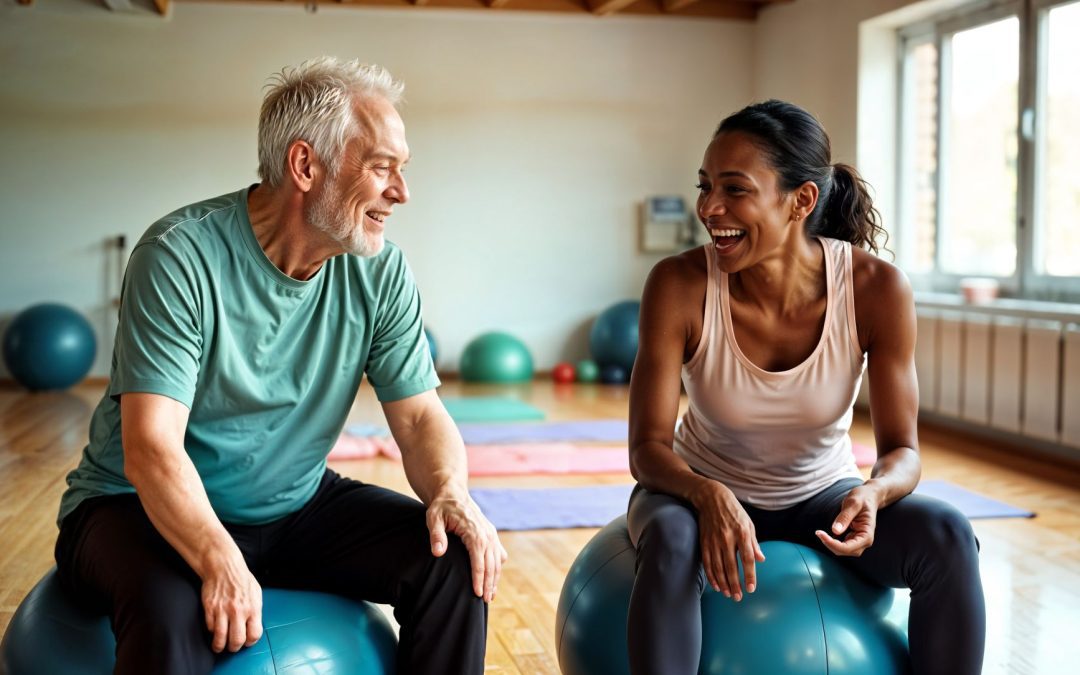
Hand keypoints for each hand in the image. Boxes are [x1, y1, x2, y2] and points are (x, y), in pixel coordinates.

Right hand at [200, 551, 262, 652]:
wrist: (224, 567)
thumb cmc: (241, 580)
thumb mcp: (256, 594)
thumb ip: (256, 612)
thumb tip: (253, 629)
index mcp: (253, 607)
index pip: (254, 634)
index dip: (250, 642)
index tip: (246, 641)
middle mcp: (238, 610)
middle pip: (237, 640)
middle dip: (234, 648)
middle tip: (232, 647)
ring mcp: (223, 610)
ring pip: (220, 638)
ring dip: (220, 646)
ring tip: (220, 646)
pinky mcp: (210, 608)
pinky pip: (210, 628)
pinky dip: (212, 632)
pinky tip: (215, 629)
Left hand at [427, 489, 507, 602]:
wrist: (452, 493)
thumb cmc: (441, 507)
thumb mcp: (433, 518)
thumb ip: (436, 536)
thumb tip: (438, 552)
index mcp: (474, 531)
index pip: (479, 560)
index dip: (479, 578)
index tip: (477, 594)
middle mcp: (487, 533)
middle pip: (491, 563)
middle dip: (489, 583)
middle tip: (485, 601)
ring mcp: (491, 534)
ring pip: (497, 560)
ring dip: (495, 578)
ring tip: (490, 596)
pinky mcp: (491, 534)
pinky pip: (498, 554)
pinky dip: (497, 567)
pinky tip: (493, 579)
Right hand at [690, 481, 764, 601]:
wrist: (712, 498)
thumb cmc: (734, 511)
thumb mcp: (749, 524)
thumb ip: (754, 543)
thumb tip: (761, 559)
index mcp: (742, 533)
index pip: (747, 559)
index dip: (749, 575)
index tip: (751, 589)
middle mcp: (727, 538)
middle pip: (731, 566)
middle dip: (735, 584)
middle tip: (738, 597)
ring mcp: (714, 540)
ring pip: (718, 567)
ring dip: (723, 583)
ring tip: (728, 594)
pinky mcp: (704, 542)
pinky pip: (707, 562)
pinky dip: (711, 575)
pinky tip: (716, 585)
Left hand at [815, 482, 880, 556]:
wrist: (869, 497)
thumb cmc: (862, 498)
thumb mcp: (853, 503)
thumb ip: (845, 517)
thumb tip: (835, 531)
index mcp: (867, 534)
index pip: (850, 547)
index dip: (833, 544)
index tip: (820, 533)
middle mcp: (864, 540)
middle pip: (846, 551)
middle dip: (831, 545)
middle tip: (819, 533)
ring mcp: (859, 540)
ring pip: (843, 550)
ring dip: (831, 544)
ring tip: (821, 533)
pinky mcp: (853, 538)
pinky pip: (842, 545)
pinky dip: (832, 542)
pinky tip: (825, 534)